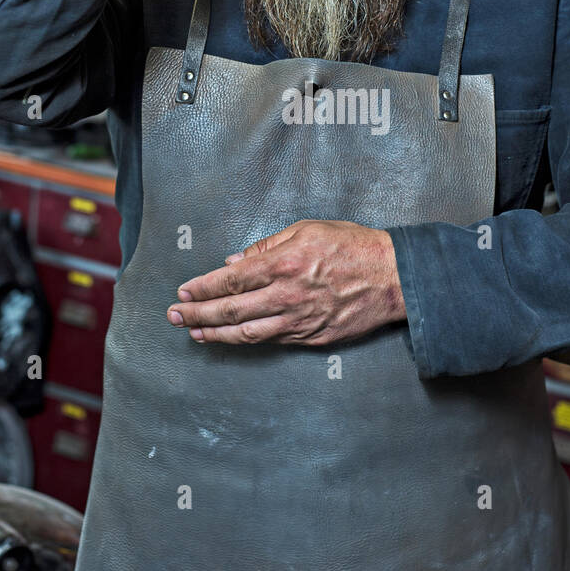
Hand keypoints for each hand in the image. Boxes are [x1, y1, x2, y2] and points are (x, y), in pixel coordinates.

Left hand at [166, 220, 406, 346]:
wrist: (394, 277)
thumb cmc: (353, 246)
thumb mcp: (308, 229)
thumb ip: (268, 245)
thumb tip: (236, 262)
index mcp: (285, 263)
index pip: (232, 279)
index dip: (203, 288)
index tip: (184, 292)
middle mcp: (288, 295)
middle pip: (232, 310)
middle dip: (198, 314)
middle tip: (175, 317)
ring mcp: (300, 320)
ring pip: (248, 333)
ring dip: (216, 335)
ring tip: (195, 334)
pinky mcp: (313, 338)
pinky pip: (274, 341)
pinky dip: (249, 340)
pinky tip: (233, 339)